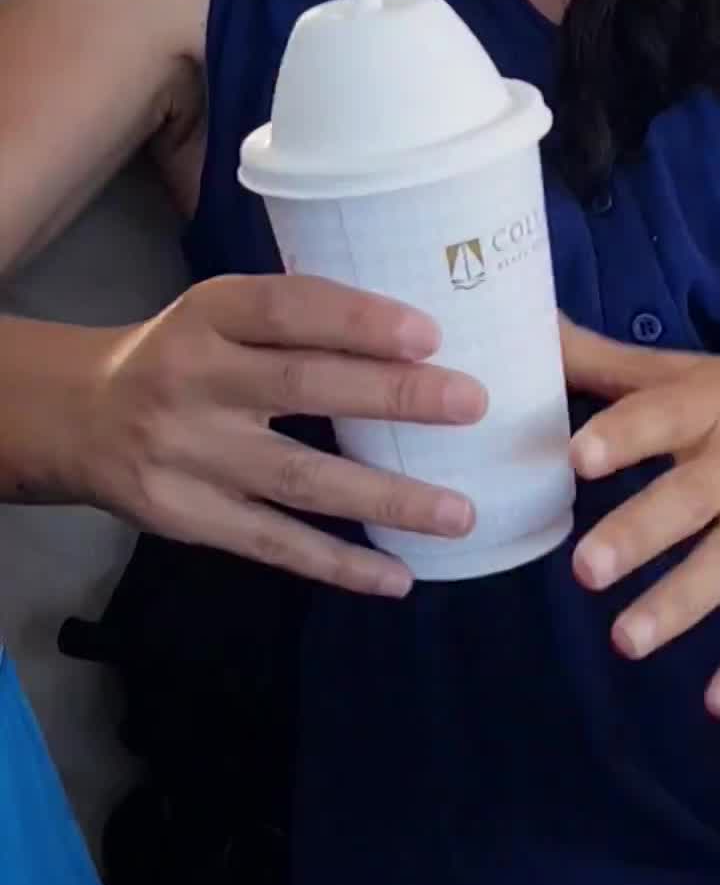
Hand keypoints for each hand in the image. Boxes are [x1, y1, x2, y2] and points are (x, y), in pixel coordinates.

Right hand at [75, 275, 486, 595]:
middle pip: (304, 387)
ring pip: (301, 478)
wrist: (81, 417)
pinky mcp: (188, 519)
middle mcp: (194, 380)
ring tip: (459, 512)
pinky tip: (398, 575)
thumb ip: (295, 318)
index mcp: (208, 314)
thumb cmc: (183, 353)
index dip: (357, 319)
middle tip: (473, 404)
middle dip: (394, 396)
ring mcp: (190, 456)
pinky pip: (274, 544)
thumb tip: (419, 334)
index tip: (429, 333)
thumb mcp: (218, 312)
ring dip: (386, 498)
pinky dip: (339, 564)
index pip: (286, 309)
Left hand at [562, 318, 719, 718]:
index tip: (578, 457)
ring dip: (680, 605)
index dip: (622, 435)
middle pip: (689, 499)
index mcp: (714, 406)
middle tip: (585, 569)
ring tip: (625, 642)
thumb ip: (608, 362)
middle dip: (639, 534)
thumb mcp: (694, 371)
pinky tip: (717, 703)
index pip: (663, 416)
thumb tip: (529, 330)